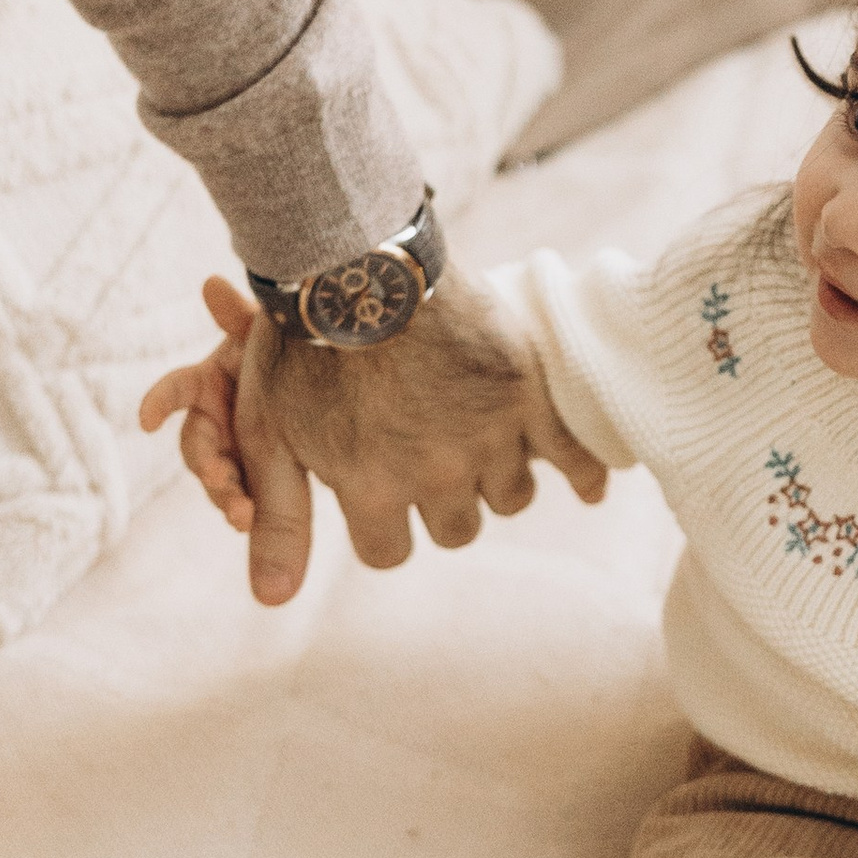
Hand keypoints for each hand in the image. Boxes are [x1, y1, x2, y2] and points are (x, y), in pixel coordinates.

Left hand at [140, 265, 604, 606]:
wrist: (360, 255)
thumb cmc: (304, 344)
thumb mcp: (272, 433)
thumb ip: (280, 520)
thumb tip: (271, 601)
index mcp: (375, 490)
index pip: (390, 551)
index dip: (382, 522)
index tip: (378, 489)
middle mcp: (438, 475)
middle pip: (455, 530)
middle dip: (438, 502)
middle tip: (429, 458)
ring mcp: (490, 435)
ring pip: (510, 497)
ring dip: (494, 480)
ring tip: (479, 446)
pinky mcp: (527, 393)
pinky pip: (572, 456)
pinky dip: (582, 476)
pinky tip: (586, 487)